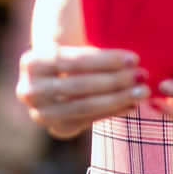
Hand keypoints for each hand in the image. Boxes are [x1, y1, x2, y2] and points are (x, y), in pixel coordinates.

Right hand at [16, 46, 148, 138]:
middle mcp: (30, 91)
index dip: (107, 60)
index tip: (135, 58)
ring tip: (142, 91)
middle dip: (115, 80)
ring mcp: (41, 114)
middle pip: (79, 85)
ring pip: (84, 106)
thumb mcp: (75, 43)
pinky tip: (131, 105)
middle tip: (143, 75)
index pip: (74, 60)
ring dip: (118, 99)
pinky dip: (112, 112)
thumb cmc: (75, 56)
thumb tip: (129, 56)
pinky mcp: (57, 130)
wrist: (57, 80)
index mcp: (31, 62)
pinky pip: (89, 121)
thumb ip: (93, 46)